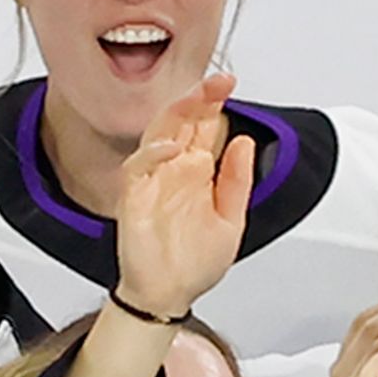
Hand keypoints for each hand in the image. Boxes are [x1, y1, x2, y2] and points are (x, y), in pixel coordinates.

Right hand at [111, 75, 258, 320]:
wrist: (169, 294)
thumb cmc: (194, 261)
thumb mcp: (231, 220)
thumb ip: (236, 181)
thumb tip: (244, 141)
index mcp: (198, 172)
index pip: (205, 127)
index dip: (215, 104)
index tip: (229, 84)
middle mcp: (175, 170)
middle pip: (182, 122)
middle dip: (198, 99)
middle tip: (218, 82)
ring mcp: (152, 180)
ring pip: (158, 134)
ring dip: (176, 115)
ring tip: (197, 100)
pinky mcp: (133, 196)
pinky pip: (138, 166)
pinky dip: (152, 154)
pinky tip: (170, 147)